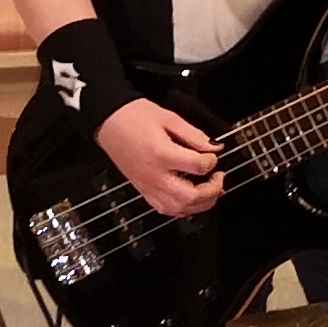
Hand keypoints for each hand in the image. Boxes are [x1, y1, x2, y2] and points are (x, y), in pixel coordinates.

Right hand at [97, 99, 226, 215]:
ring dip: (200, 204)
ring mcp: (147, 185)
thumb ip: (194, 135)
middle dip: (212, 191)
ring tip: (210, 191)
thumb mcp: (169, 118)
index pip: (198, 166)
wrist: (108, 122)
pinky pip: (164, 209)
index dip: (212, 161)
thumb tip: (214, 147)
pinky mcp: (142, 190)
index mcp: (161, 153)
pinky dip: (182, 209)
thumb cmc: (134, 117)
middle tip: (219, 178)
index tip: (213, 154)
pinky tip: (191, 200)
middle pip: (190, 197)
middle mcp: (154, 174)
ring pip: (178, 209)